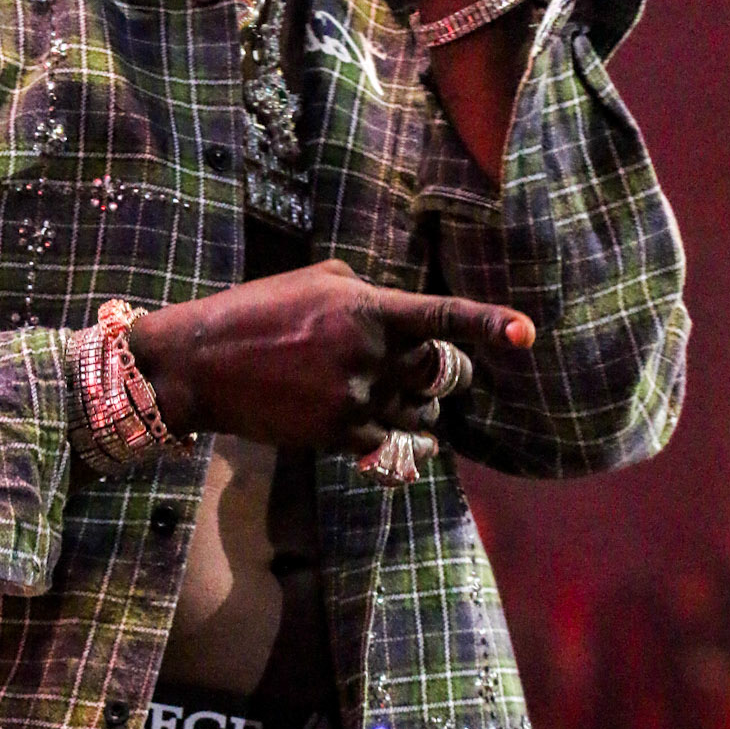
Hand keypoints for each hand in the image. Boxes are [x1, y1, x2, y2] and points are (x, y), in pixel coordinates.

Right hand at [128, 258, 534, 459]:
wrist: (203, 363)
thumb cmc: (257, 311)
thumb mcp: (316, 280)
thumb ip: (368, 294)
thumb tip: (401, 314)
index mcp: (367, 309)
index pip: (442, 316)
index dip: (488, 322)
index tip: (526, 333)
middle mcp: (370, 355)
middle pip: (441, 374)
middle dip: (440, 373)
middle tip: (425, 369)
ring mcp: (356, 400)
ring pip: (423, 417)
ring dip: (419, 411)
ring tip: (388, 398)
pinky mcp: (339, 435)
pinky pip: (394, 448)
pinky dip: (401, 444)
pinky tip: (394, 438)